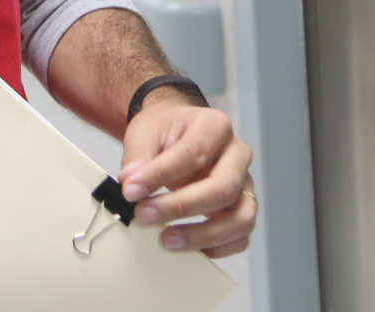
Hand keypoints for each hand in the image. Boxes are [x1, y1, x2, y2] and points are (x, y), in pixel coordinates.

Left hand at [118, 94, 255, 257]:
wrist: (177, 131)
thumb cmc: (167, 131)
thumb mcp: (146, 131)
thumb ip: (138, 156)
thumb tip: (130, 183)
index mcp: (216, 127)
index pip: (193, 154)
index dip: (160, 175)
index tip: (131, 191)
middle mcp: (237, 155)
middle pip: (222, 189)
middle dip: (180, 208)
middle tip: (145, 216)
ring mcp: (244, 184)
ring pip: (239, 219)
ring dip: (202, 235)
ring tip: (166, 239)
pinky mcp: (242, 208)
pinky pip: (240, 237)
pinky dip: (215, 248)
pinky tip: (186, 246)